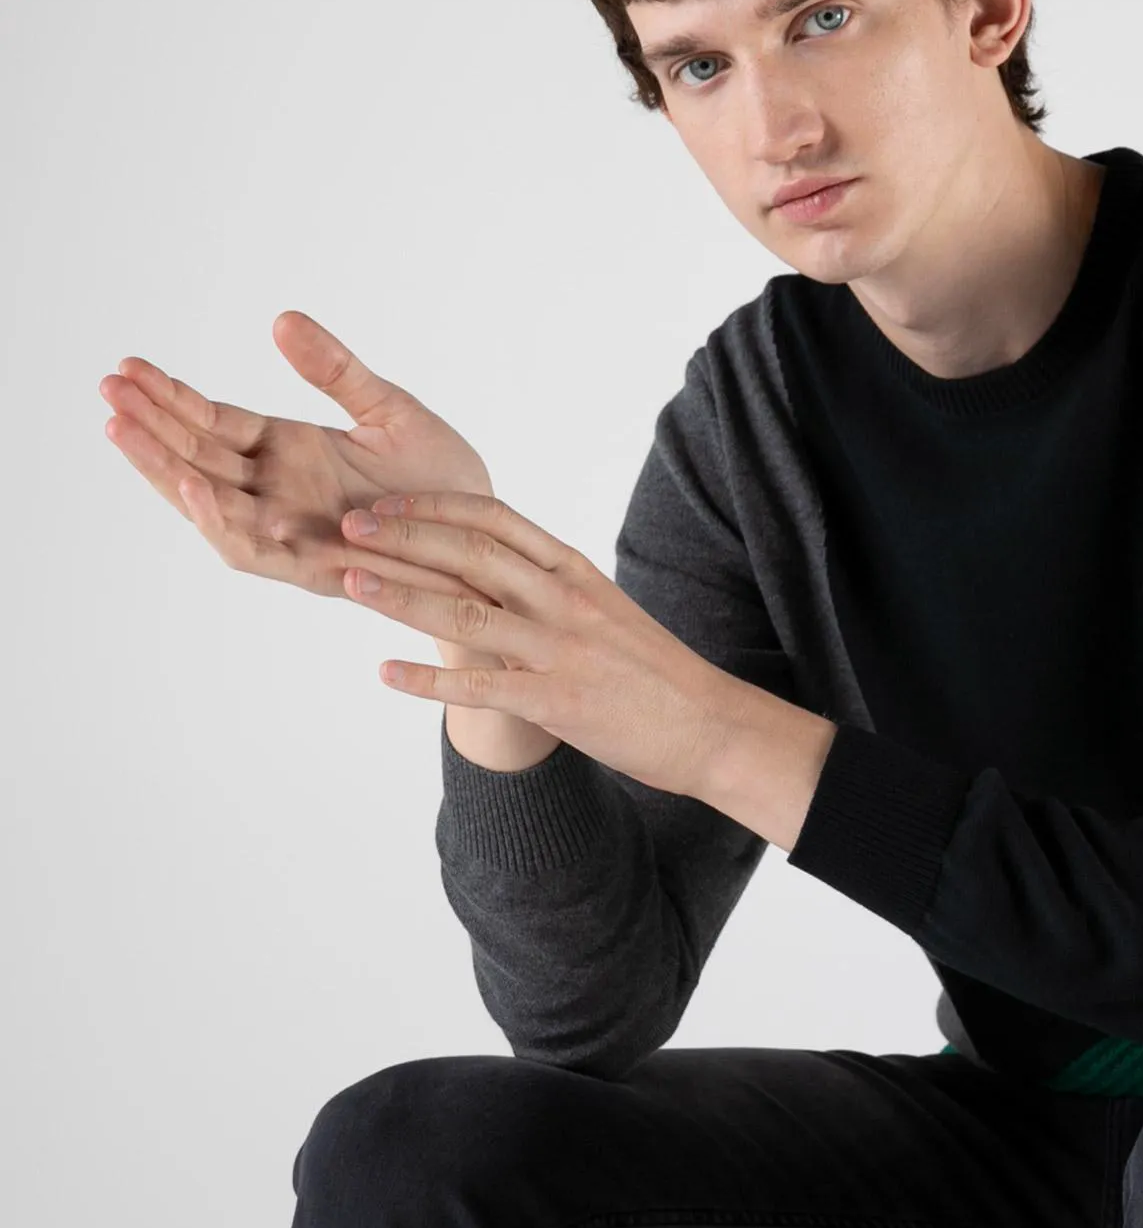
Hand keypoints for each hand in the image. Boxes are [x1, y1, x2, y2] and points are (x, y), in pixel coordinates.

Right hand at [100, 310, 500, 610]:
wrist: (489, 544)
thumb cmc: (444, 480)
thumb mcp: (390, 410)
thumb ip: (337, 371)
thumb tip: (282, 320)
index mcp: (290, 451)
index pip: (213, 421)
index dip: (170, 397)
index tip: (126, 368)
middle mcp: (279, 492)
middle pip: (195, 458)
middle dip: (149, 427)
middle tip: (106, 390)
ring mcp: (292, 530)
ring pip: (208, 503)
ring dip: (164, 471)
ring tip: (124, 432)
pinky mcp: (314, 566)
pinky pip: (254, 549)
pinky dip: (220, 522)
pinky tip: (194, 488)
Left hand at [338, 489, 733, 797]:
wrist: (710, 726)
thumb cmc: (656, 672)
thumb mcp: (606, 611)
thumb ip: (553, 590)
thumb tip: (499, 576)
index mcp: (576, 572)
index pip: (497, 520)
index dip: (435, 506)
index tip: (388, 502)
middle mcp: (565, 601)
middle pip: (471, 554)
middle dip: (403, 536)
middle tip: (348, 527)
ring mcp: (561, 650)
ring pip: (467, 613)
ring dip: (400, 595)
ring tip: (348, 583)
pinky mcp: (557, 701)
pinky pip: (482, 687)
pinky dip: (429, 679)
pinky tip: (385, 673)